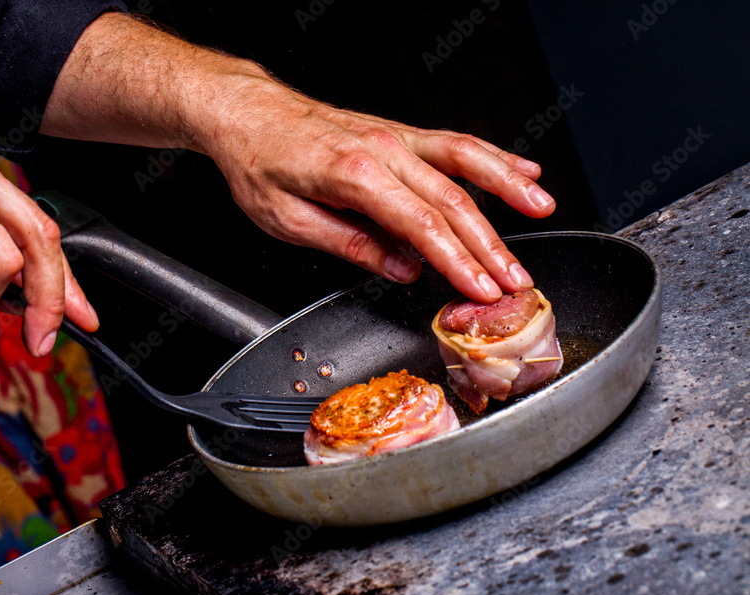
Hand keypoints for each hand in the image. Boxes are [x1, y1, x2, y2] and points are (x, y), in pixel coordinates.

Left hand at [203, 76, 553, 301]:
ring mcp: (393, 135)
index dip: (456, 261)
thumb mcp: (288, 219)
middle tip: (517, 279)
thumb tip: (400, 268)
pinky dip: (492, 156)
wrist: (245, 111)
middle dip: (490, 244)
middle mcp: (382, 148)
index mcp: (353, 173)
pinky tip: (521, 169)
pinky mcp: (396, 132)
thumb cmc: (258, 161)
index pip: (420, 224)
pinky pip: (453, 142)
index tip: (482, 288)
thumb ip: (348, 244)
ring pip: (464, 160)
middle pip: (452, 199)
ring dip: (508, 186)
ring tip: (543, 209)